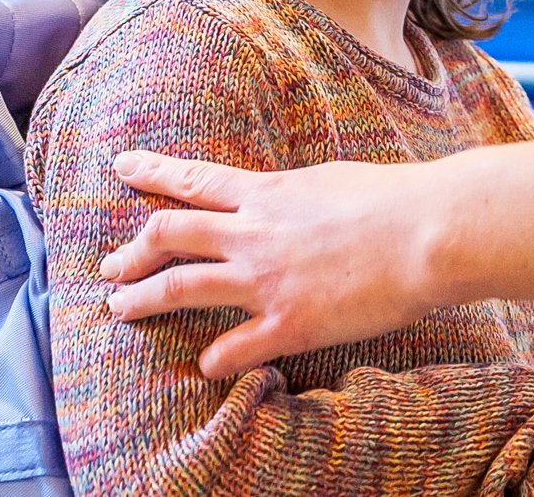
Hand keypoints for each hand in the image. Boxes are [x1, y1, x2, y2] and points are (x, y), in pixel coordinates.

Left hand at [96, 152, 441, 375]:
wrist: (426, 232)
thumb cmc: (394, 198)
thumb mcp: (330, 181)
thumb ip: (295, 196)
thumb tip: (280, 202)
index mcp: (268, 193)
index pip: (194, 180)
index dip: (153, 173)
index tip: (121, 167)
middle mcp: (254, 234)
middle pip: (170, 235)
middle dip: (131, 252)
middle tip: (108, 268)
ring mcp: (265, 280)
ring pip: (182, 288)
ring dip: (143, 300)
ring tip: (119, 310)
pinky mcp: (288, 323)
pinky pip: (233, 348)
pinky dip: (214, 359)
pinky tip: (206, 366)